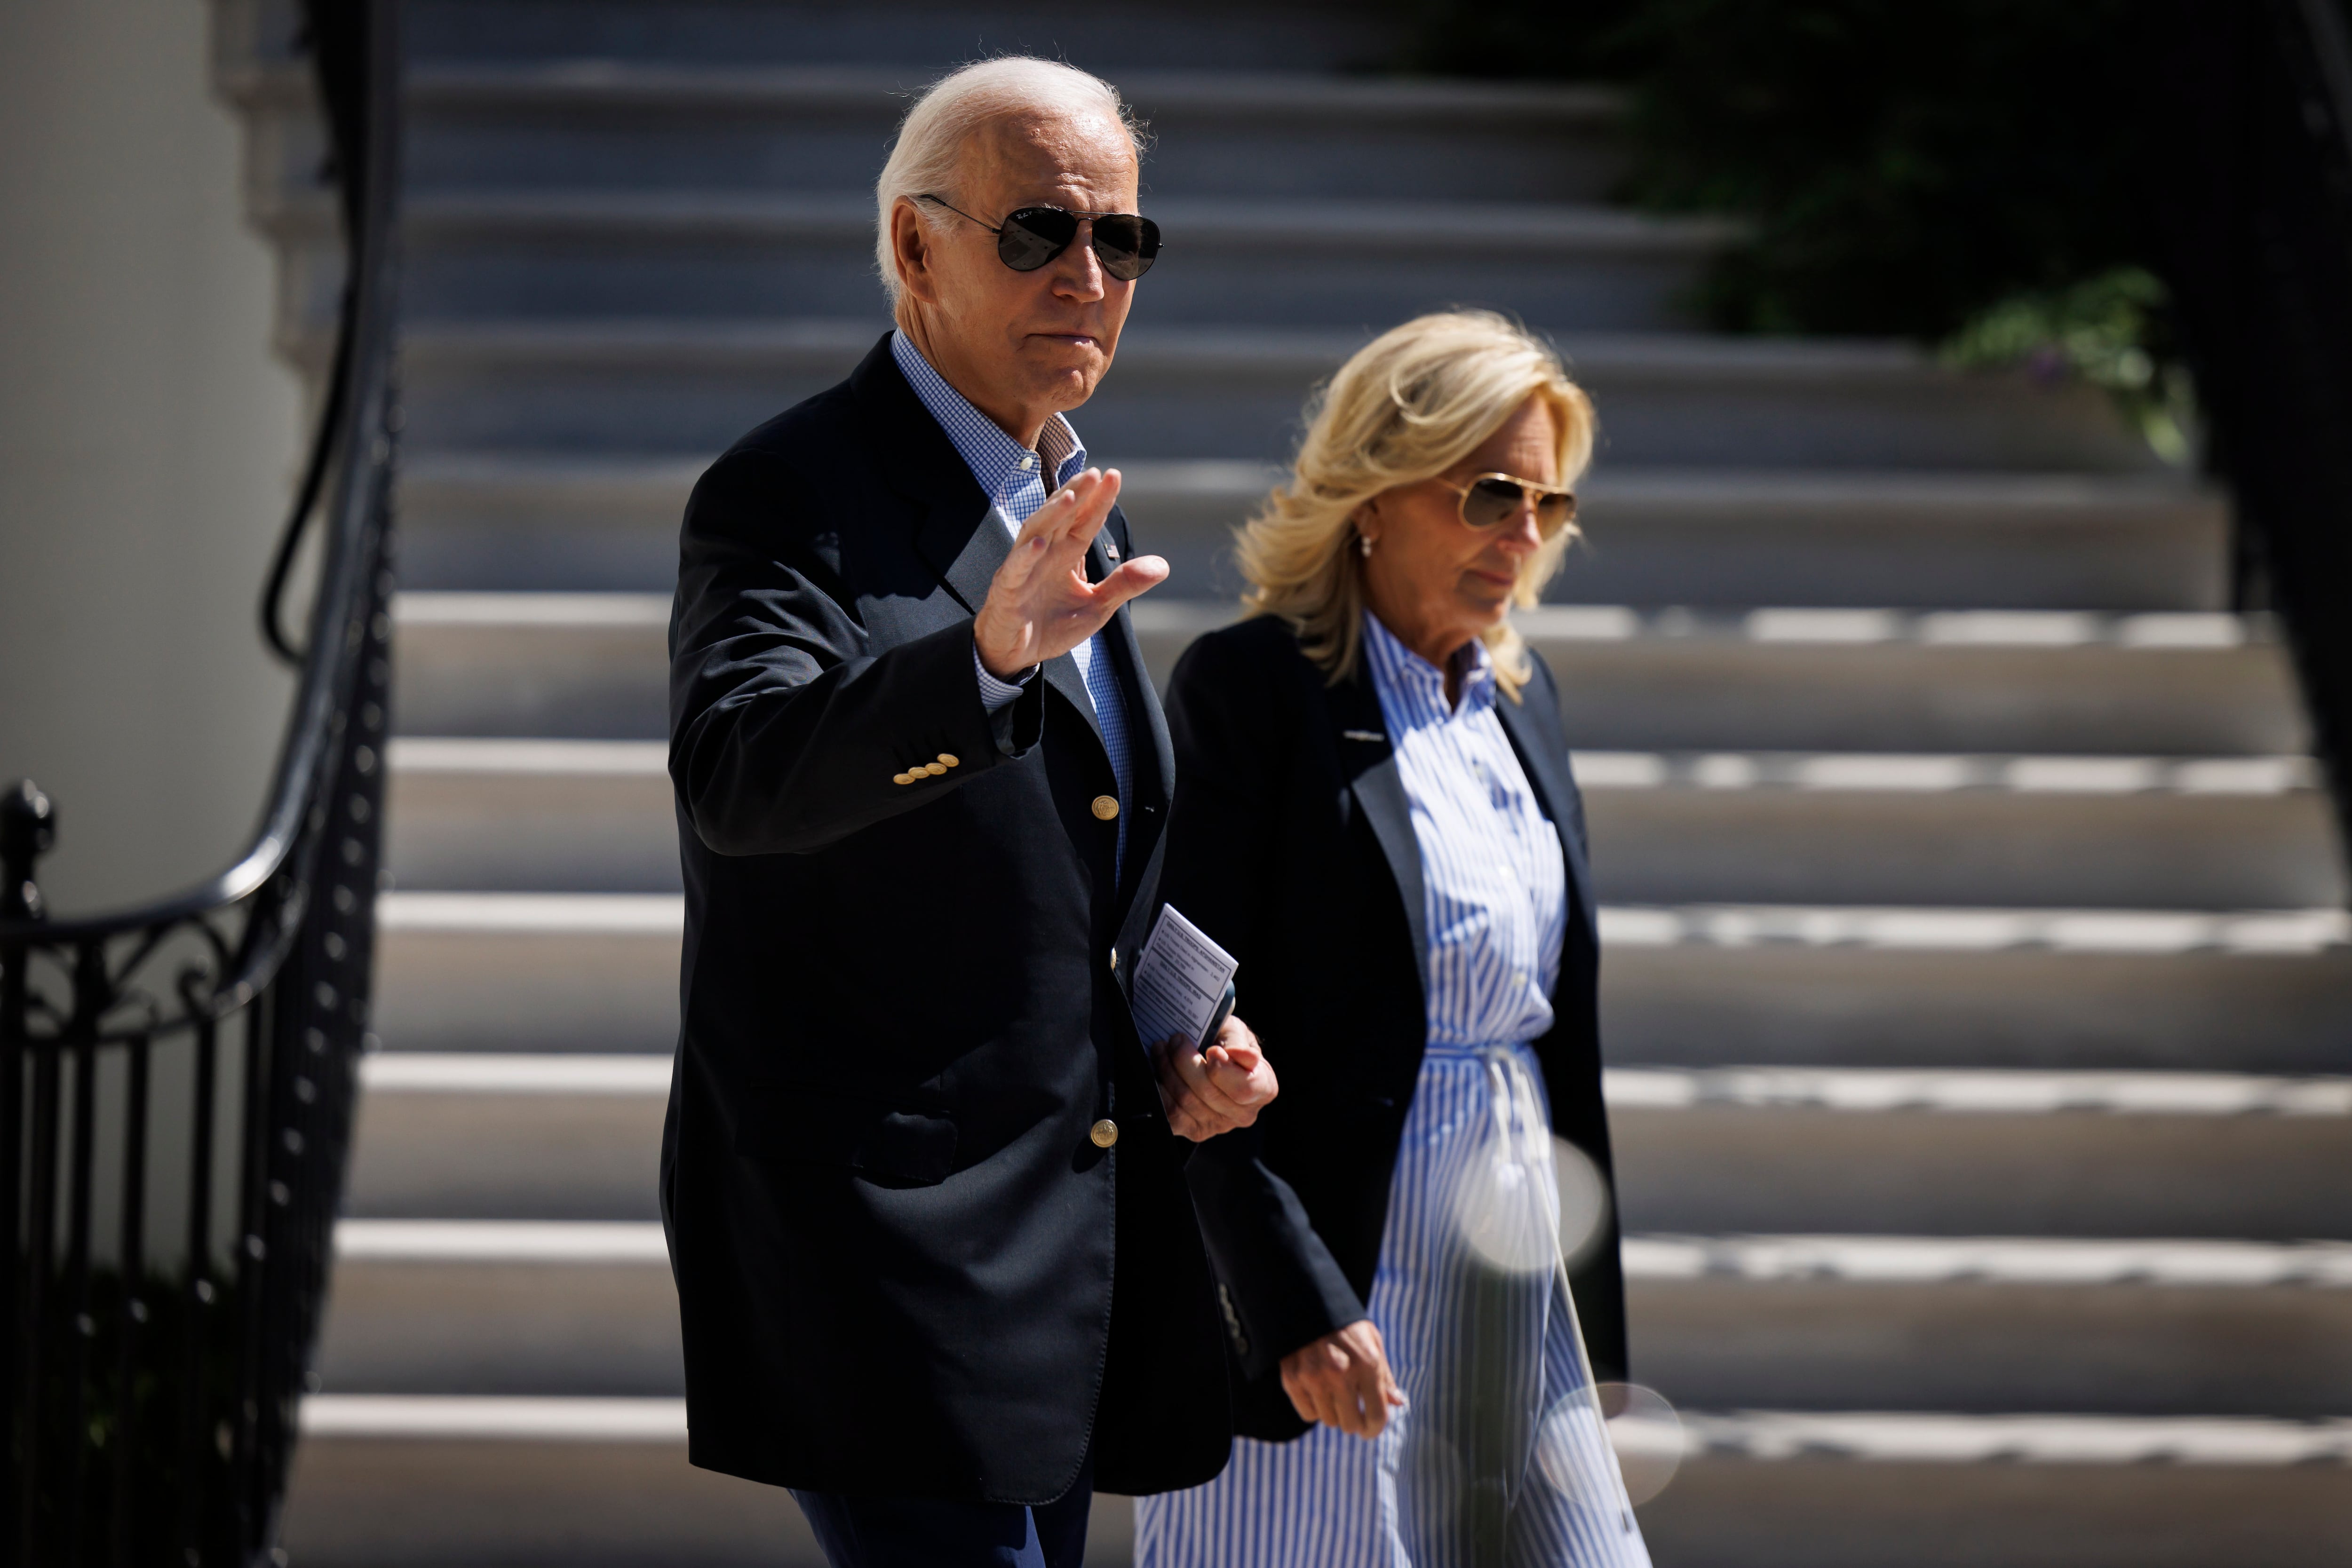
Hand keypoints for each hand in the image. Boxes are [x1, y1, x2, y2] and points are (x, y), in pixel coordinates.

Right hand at [973, 468, 1168, 678]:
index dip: (1098, 500)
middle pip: (1060, 517)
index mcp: (1066, 555)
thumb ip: (1124, 584)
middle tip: (1094, 474)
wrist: (1017, 655)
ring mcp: (1023, 569)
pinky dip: (1025, 556)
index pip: (1085, 522)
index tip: (1114, 476)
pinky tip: (1038, 544)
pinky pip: (1015, 569)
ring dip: (1051, 515)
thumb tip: (1163, 566)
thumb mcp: (1097, 607)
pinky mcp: (1006, 590)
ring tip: (1070, 498)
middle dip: (1076, 494)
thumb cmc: (1053, 626)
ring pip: (1035, 533)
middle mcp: (1044, 555)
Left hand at [1152, 1014, 1277, 1140]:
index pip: (1245, 1088)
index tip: (1212, 1050)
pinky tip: (1160, 1070)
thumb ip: (1237, 1041)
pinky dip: (1160, 1088)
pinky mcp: (1194, 1131)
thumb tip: (1235, 1053)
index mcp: (1263, 1089)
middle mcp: (1244, 1113)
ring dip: (1168, 1069)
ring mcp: (1219, 1125)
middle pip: (1208, 1092)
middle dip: (1185, 1060)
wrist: (1214, 1060)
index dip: (1224, 1070)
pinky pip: (1171, 1113)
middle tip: (1177, 1039)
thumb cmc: (1228, 1044)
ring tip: (1163, 1048)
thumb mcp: (1237, 1033)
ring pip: (1185, 1100)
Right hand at [1281, 1320, 1404, 1438]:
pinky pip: (1308, 1414)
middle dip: (1354, 1422)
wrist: (1306, 1304)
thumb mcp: (1372, 1342)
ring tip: (1333, 1393)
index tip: (1370, 1429)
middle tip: (1352, 1411)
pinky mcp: (1293, 1379)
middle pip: (1351, 1424)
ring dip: (1333, 1413)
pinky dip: (1314, 1408)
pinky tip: (1316, 1390)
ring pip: (1329, 1421)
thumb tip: (1398, 1403)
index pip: (1376, 1415)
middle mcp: (1341, 1373)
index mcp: (1367, 1363)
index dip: (1375, 1429)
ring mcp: (1314, 1377)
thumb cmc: (1346, 1326)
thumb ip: (1385, 1376)